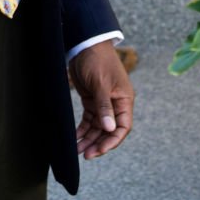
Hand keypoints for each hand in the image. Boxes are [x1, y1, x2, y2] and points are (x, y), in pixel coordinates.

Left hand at [69, 40, 133, 159]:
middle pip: (109, 130)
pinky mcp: (91, 100)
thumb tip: (110, 129)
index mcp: (124, 100)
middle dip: (98, 143)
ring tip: (77, 150)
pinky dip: (83, 129)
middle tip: (86, 155)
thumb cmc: (98, 60)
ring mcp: (103, 103)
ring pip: (98, 127)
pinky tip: (75, 138)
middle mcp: (115, 104)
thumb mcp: (101, 84)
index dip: (112, 141)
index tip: (100, 150)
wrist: (85, 44)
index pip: (123, 127)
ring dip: (89, 139)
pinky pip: (89, 120)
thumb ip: (105, 107)